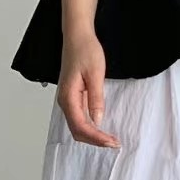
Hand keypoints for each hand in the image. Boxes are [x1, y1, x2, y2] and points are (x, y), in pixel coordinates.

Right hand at [57, 31, 119, 147]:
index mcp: (68, 97)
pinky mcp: (73, 97)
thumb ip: (96, 98)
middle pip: (77, 131)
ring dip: (93, 136)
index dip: (96, 137)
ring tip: (110, 139)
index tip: (111, 141)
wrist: (77, 36)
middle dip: (95, 140)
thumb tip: (97, 120)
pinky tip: (101, 128)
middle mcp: (65, 101)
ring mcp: (68, 100)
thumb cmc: (85, 50)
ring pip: (77, 126)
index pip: (81, 126)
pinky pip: (79, 118)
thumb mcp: (95, 73)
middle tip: (114, 143)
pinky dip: (90, 128)